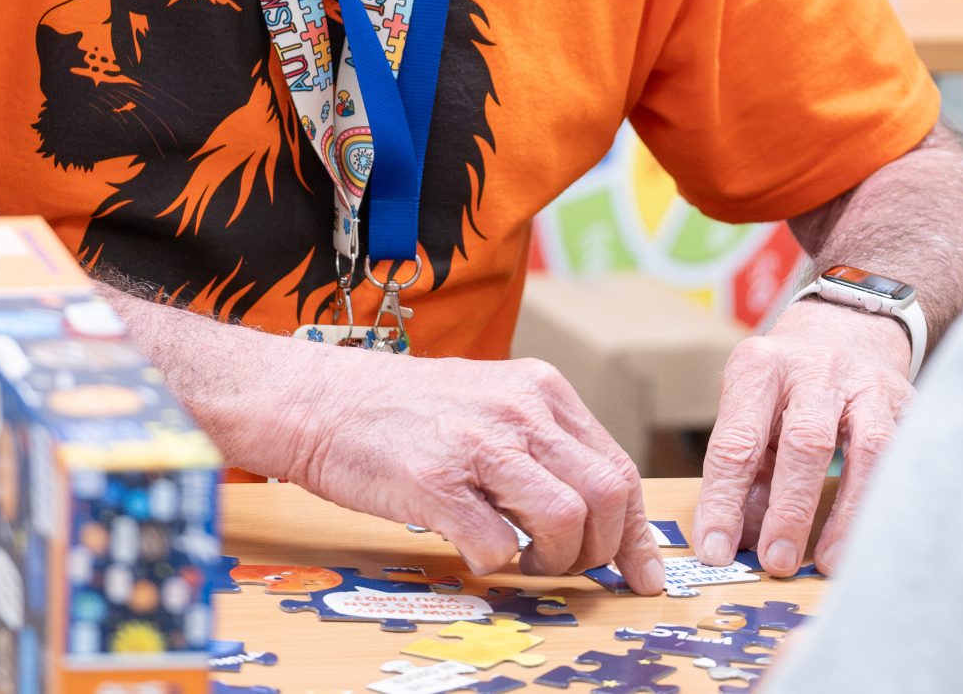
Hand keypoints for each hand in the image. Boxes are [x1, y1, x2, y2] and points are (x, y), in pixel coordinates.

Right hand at [218, 339, 667, 594]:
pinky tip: (474, 553)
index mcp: (541, 390)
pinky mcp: (434, 482)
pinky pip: (496, 546)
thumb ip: (542, 445)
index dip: (636, 532)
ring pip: (565, 520)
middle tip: (566, 567)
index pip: (617, 468)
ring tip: (522, 562)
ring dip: (552, 562)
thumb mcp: (490, 404)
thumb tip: (598, 511)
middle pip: (607, 496)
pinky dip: (494, 565)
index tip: (641, 573)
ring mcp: (478, 444)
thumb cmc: (406, 412)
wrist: (321, 400)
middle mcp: (519, 410)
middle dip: (600, 551)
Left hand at [695, 296, 914, 576]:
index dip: (724, 502)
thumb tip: (737, 543)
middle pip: (805, 441)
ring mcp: (870, 384)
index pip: (737, 441)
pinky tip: (876, 536)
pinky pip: (905, 457)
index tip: (716, 551)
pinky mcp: (908, 404)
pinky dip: (889, 501)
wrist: (847, 330)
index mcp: (762, 368)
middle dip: (790, 509)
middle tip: (776, 562)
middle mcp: (818, 370)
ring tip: (829, 562)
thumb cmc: (788, 386)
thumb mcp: (751, 411)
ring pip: (868, 448)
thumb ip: (746, 474)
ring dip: (848, 512)